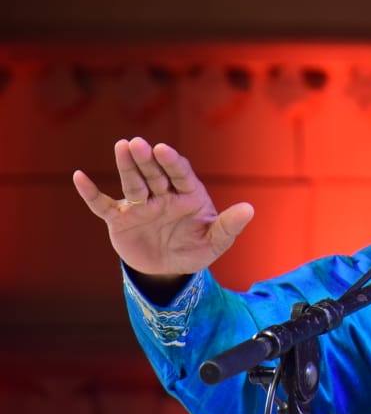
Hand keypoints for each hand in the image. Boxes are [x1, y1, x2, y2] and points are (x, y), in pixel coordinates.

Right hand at [73, 137, 253, 278]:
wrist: (169, 270)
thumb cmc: (196, 250)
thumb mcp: (215, 242)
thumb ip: (229, 225)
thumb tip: (249, 209)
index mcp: (188, 195)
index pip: (181, 174)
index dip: (172, 162)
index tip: (164, 150)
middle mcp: (163, 195)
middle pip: (154, 173)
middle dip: (147, 160)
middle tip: (138, 143)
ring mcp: (141, 205)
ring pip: (132, 183)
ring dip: (126, 166)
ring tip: (121, 146)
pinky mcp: (120, 219)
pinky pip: (103, 205)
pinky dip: (91, 193)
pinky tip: (79, 177)